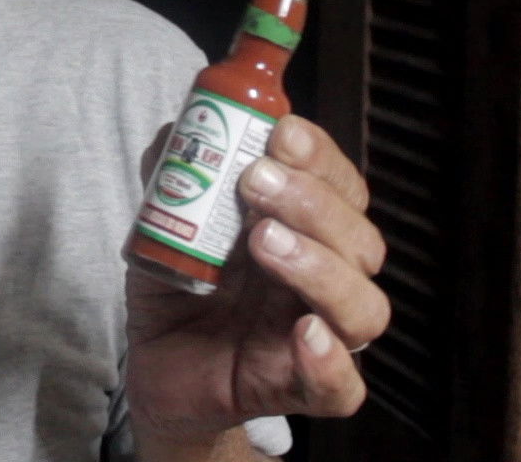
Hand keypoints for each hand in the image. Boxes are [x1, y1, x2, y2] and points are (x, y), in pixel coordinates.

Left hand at [123, 115, 388, 450]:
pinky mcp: (298, 390)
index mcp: (305, 231)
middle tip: (257, 183)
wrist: (157, 365)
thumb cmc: (179, 288)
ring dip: (321, 267)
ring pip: (363, 308)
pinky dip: (329, 361)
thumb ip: (174, 176)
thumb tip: (176, 131)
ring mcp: (318, 336)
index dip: (320, 157)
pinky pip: (340, 388)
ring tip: (265, 240)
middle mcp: (324, 280)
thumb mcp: (165, 224)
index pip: (340, 187)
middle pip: (360, 240)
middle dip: (313, 203)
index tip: (281, 132)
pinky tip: (304, 333)